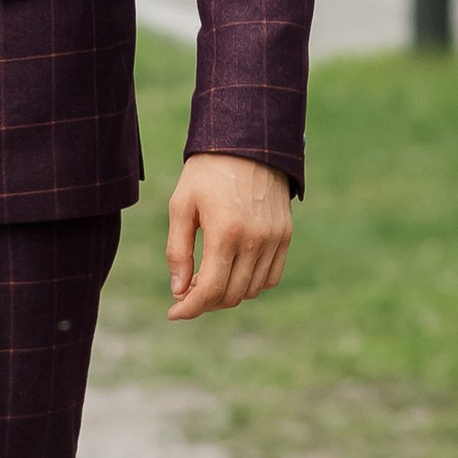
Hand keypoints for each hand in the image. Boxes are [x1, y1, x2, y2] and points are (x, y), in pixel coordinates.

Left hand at [164, 156, 292, 318]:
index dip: (190, 308)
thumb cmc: (206, 173)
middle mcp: (255, 240)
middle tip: (185, 292)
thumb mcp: (181, 206)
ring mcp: (274, 239)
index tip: (173, 313)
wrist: (247, 143)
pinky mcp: (284, 235)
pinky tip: (231, 273)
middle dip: (205, 302)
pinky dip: (250, 284)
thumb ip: (178, 251)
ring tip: (205, 279)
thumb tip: (179, 291)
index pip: (211, 289)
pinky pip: (270, 277)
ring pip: (252, 290)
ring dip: (227, 294)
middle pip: (232, 295)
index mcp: (226, 232)